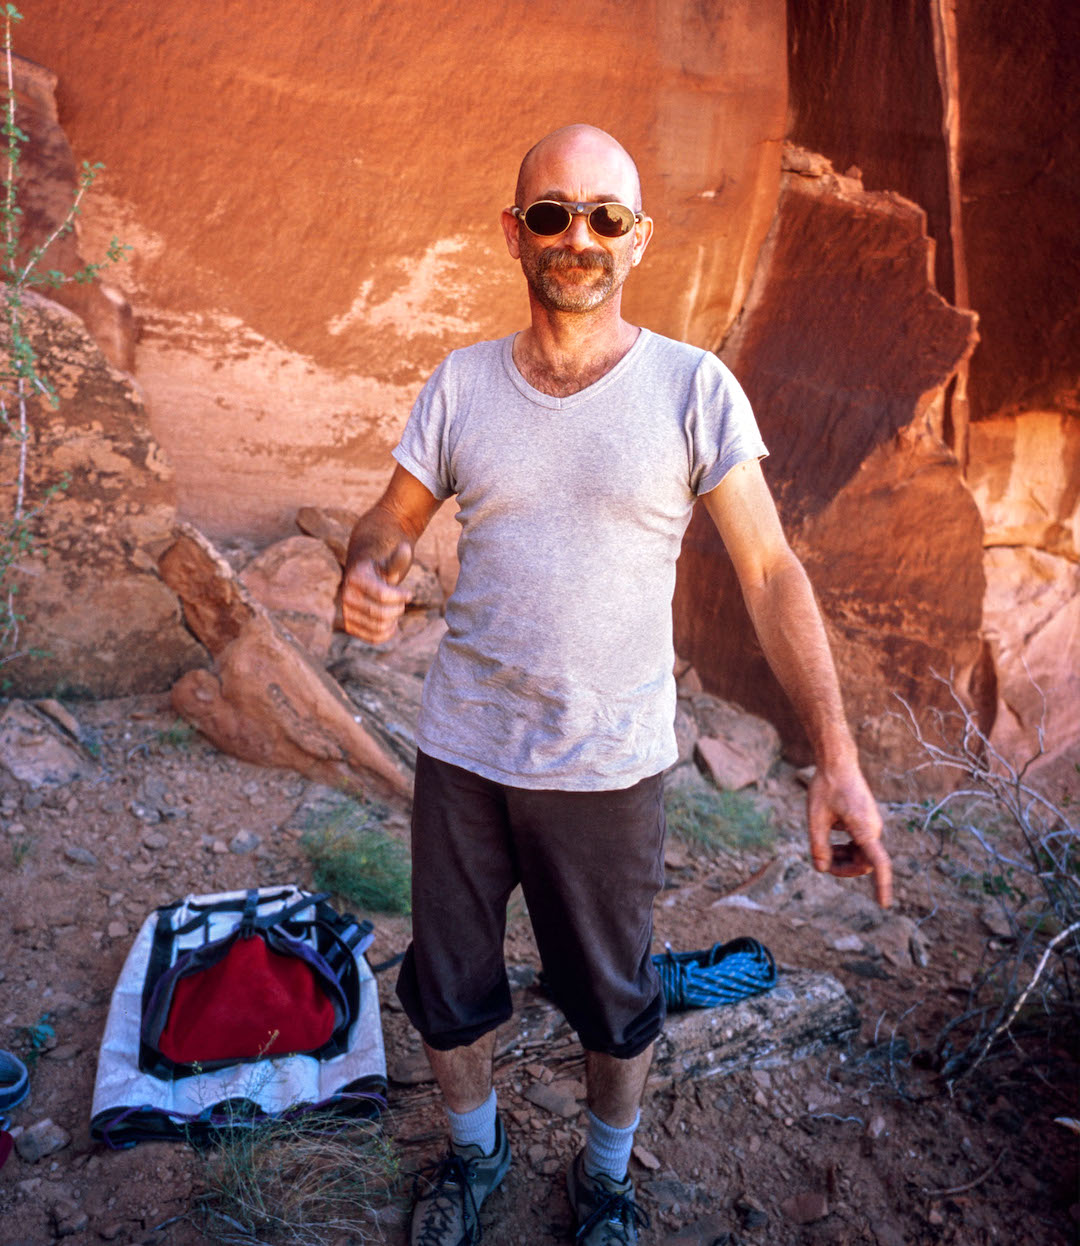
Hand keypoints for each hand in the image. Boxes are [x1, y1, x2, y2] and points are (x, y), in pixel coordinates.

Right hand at [340, 540, 411, 644]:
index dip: (401, 597)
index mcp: (356, 577)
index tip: (410, 594)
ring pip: (379, 627)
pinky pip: (373, 638)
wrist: (364, 578)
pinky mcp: (350, 626)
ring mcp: (346, 613)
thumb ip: (398, 558)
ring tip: (396, 611)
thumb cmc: (381, 569)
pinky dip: (387, 634)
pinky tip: (392, 624)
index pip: (383, 595)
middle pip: (382, 614)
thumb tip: (406, 548)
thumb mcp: (389, 563)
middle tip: (402, 603)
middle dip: (398, 609)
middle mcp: (347, 596)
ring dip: (394, 621)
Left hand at [807, 762, 891, 907]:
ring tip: (824, 853)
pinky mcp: (867, 821)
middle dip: (845, 869)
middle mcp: (874, 829)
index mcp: (864, 829)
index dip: (882, 885)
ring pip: (862, 854)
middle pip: (864, 863)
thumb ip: (818, 845)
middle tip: (822, 864)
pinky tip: (831, 840)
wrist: (838, 763)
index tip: (884, 904)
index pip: (879, 864)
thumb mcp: (815, 817)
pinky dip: (847, 847)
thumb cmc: (826, 787)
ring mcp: (872, 825)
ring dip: (845, 858)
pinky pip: (861, 843)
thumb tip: (821, 870)